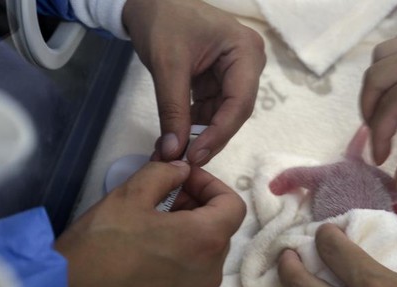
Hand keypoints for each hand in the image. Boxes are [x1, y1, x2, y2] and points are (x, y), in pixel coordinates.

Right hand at [55, 161, 245, 286]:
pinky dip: (178, 258)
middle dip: (198, 207)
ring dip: (188, 233)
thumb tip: (182, 171)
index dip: (211, 185)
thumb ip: (163, 174)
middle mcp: (210, 271)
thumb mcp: (129, 195)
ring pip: (205, 254)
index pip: (233, 205)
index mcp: (206, 240)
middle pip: (220, 230)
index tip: (184, 180)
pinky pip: (189, 277)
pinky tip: (145, 254)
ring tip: (151, 224)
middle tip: (164, 197)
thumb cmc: (99, 245)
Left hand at [122, 0, 265, 164]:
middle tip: (185, 161)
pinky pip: (211, 109)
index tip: (196, 155)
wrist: (149, 1)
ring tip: (176, 154)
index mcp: (245, 52)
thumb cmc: (162, 20)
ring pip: (222, 115)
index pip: (239, 103)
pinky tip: (177, 139)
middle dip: (209, 137)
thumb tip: (173, 152)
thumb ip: (172, 110)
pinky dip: (193, 124)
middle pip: (234, 112)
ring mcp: (235, 73)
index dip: (219, 133)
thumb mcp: (167, 65)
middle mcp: (248, 63)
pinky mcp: (219, 80)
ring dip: (200, 135)